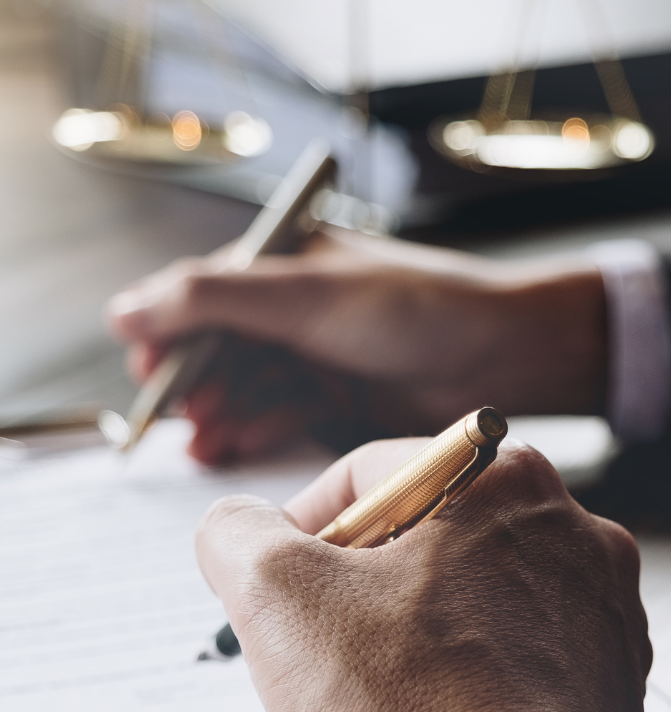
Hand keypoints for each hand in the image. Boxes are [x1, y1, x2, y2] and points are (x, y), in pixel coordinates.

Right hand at [108, 230, 607, 463]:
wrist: (503, 353)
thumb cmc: (417, 307)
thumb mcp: (305, 296)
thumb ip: (213, 300)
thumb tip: (125, 311)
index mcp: (286, 266)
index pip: (204, 298)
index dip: (171, 338)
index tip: (147, 377)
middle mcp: (299, 311)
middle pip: (224, 351)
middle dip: (200, 386)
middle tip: (184, 422)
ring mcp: (322, 358)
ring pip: (252, 388)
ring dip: (227, 414)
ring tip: (208, 444)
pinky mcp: (344, 401)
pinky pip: (287, 415)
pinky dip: (262, 428)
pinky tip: (239, 445)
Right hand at [195, 440, 670, 711]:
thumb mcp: (277, 595)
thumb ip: (238, 533)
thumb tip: (241, 530)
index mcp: (507, 479)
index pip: (376, 473)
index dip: (307, 526)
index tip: (281, 582)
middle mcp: (574, 531)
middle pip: (434, 533)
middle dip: (367, 582)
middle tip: (326, 642)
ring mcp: (604, 608)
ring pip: (480, 596)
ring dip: (422, 631)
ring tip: (386, 693)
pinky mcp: (612, 679)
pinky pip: (521, 656)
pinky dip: (476, 676)